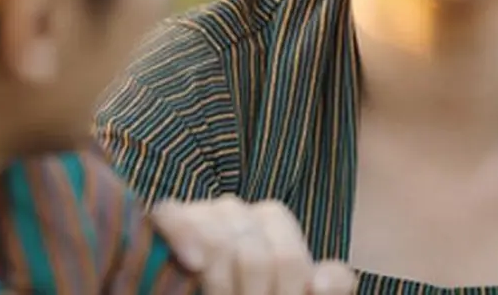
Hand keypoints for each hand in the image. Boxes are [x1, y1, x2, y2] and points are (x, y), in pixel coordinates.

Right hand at [153, 196, 354, 294]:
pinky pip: (171, 215)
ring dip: (222, 287)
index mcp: (271, 221)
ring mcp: (198, 213)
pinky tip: (195, 263)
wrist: (229, 288)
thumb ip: (330, 286)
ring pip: (215, 241)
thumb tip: (319, 282)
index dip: (287, 293)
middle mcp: (234, 210)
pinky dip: (184, 235)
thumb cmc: (257, 292)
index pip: (285, 258)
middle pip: (252, 254)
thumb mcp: (297, 292)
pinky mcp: (166, 220)